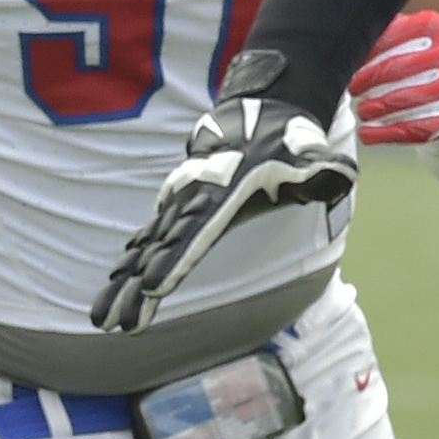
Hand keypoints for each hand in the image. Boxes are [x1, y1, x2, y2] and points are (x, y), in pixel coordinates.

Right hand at [90, 54, 358, 332]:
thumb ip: (324, 171)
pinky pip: (149, 244)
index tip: (153, 286)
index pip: (195, 233)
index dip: (173, 259)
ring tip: (100, 318)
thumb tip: (338, 177)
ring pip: (146, 251)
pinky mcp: (178, 213)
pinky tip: (112, 291)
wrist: (260, 116)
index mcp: (223, 195)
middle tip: (112, 322)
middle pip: (160, 251)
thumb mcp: (313, 156)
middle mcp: (194, 203)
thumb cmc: (289, 145)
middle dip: (135, 287)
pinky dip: (130, 266)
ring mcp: (182, 208)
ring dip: (123, 285)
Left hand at [348, 10, 438, 149]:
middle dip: (369, 81)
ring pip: (405, 98)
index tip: (351, 66)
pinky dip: (386, 132)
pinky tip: (368, 133)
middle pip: (398, 68)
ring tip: (362, 111)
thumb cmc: (423, 65)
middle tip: (353, 90)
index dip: (368, 53)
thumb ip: (383, 36)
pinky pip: (414, 128)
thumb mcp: (408, 41)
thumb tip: (350, 46)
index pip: (394, 36)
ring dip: (376, 107)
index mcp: (436, 28)